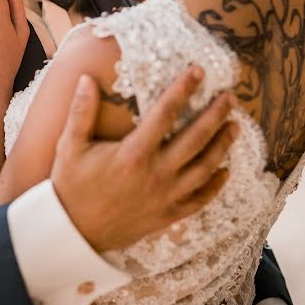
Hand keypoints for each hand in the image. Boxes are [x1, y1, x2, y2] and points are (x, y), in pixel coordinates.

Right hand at [51, 67, 239, 251]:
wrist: (73, 233)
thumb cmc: (71, 187)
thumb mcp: (70, 146)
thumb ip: (81, 111)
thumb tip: (86, 78)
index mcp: (133, 153)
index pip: (166, 113)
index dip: (183, 89)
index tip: (198, 71)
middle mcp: (155, 174)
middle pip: (196, 139)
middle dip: (216, 115)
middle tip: (231, 98)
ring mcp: (165, 196)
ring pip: (204, 168)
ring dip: (222, 146)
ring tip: (235, 127)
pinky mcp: (167, 215)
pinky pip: (199, 199)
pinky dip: (216, 185)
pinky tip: (225, 171)